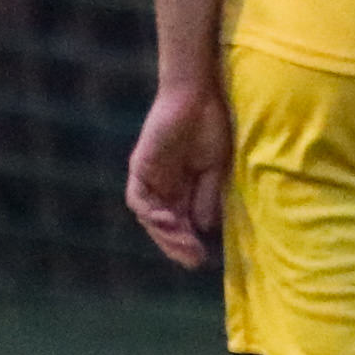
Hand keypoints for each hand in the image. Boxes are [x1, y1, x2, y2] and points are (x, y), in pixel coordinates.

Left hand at [124, 81, 226, 266]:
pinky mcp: (139, 168)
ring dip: (165, 235)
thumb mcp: (216, 169)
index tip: (203, 259)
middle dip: (177, 246)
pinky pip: (138, 200)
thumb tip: (203, 229)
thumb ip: (207, 198)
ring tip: (185, 244)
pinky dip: (151, 214)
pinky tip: (169, 221)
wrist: (198, 95)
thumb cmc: (211, 125)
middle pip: (163, 227)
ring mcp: (149, 178)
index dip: (189, 244)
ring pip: (149, 218)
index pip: (181, 225)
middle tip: (194, 259)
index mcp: (182, 188)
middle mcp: (162, 187)